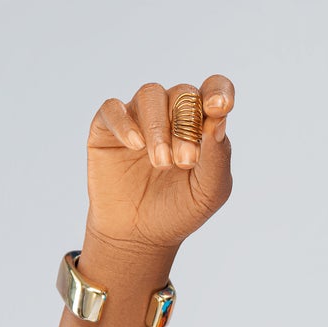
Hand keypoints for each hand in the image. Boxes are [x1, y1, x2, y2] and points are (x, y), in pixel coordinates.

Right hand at [85, 75, 234, 253]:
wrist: (139, 237)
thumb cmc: (179, 210)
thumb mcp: (209, 191)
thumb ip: (218, 157)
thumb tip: (218, 121)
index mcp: (201, 123)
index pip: (213, 90)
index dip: (219, 90)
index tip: (221, 107)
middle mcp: (171, 113)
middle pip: (182, 93)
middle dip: (186, 123)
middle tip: (185, 161)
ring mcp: (138, 117)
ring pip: (150, 94)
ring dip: (158, 126)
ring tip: (161, 163)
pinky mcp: (107, 128)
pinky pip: (113, 109)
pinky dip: (125, 122)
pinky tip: (135, 144)